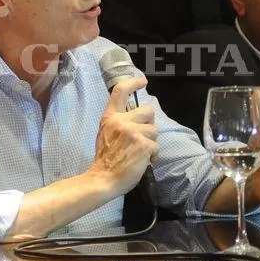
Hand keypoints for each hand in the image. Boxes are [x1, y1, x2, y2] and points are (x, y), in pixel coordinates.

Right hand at [90, 76, 158, 194]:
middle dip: (149, 123)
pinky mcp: (143, 145)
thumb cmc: (105, 159)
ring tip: (139, 152)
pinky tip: (142, 161)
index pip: (120, 91)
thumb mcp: (105, 133)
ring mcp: (132, 132)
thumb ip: (119, 122)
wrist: (103, 178)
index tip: (143, 82)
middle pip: (148, 111)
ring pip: (154, 130)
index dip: (133, 83)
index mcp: (110, 117)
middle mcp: (121, 121)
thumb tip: (137, 116)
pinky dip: (152, 155)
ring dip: (151, 142)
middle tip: (142, 136)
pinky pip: (156, 146)